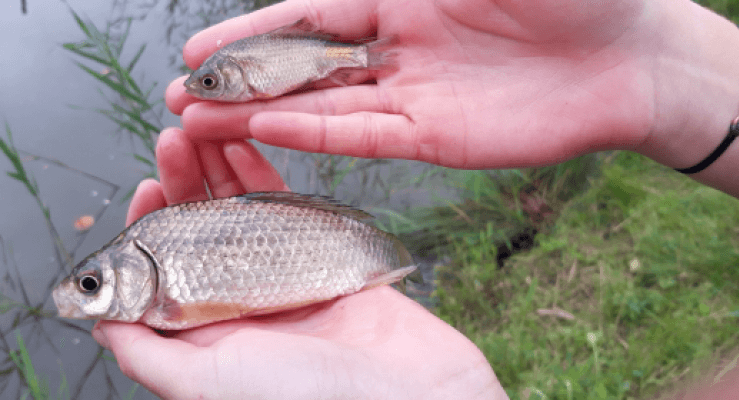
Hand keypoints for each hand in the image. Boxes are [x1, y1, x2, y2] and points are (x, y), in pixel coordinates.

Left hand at [93, 128, 506, 399]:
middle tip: (173, 142)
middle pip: (201, 232)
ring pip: (243, 213)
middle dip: (184, 184)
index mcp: (209, 333)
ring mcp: (283, 276)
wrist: (410, 392)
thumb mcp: (208, 384)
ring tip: (202, 131)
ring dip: (220, 171)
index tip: (145, 188)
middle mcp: (242, 302)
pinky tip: (246, 149)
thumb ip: (149, 354)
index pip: (165, 271)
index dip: (149, 226)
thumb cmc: (310, 398)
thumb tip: (103, 324)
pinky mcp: (323, 258)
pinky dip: (267, 178)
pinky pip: (291, 209)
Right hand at [165, 0, 660, 168]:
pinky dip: (318, 132)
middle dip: (243, 79)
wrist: (632, 55)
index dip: (253, 30)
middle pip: (305, 66)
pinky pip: (365, 134)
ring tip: (201, 122)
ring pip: (323, 105)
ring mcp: (415, 95)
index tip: (198, 44)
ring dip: (263, 113)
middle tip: (181, 94)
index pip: (311, 14)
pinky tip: (270, 129)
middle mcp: (399, 47)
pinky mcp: (437, 138)